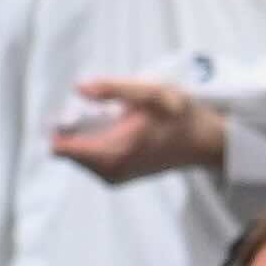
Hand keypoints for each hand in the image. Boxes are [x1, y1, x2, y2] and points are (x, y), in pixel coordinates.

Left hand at [56, 76, 229, 184]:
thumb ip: (113, 88)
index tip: (77, 108)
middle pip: (68, 148)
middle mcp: (110, 171)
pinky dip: (97, 139)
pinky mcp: (118, 176)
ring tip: (117, 116)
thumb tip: (79, 88)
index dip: (61, 124)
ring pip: (79, 153)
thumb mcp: (151, 92)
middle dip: (76, 124)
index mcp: (115, 152)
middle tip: (104, 107)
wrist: (204, 142)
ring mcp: (114, 177)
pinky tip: (120, 126)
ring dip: (88, 131)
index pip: (62, 148)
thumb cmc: (180, 114)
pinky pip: (92, 158)